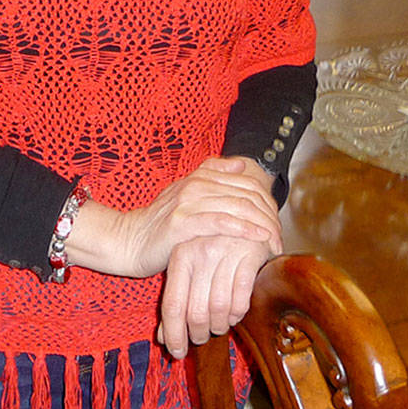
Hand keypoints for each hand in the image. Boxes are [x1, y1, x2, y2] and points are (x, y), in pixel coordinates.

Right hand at [65, 157, 281, 278]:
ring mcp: (189, 201)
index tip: (278, 223)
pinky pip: (222, 222)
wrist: (127, 241)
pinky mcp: (183, 221)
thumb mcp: (187, 198)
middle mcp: (197, 183)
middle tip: (280, 237)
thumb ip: (211, 178)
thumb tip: (240, 165)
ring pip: (239, 207)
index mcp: (202, 175)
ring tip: (275, 242)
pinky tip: (259, 239)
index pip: (248, 182)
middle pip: (248, 194)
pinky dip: (245, 230)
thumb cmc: (161, 225)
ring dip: (263, 225)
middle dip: (270, 216)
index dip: (268, 202)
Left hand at [157, 234, 274, 359]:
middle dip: (198, 334)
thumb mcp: (188, 269)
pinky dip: (237, 314)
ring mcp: (227, 251)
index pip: (173, 305)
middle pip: (196, 312)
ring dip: (219, 326)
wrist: (244, 216)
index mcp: (181, 254)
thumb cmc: (212, 249)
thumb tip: (165, 339)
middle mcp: (201, 251)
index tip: (178, 353)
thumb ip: (175, 300)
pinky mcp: (251, 254)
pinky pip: (241, 299)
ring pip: (219, 309)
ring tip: (218, 326)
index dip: (174, 335)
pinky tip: (234, 314)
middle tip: (201, 338)